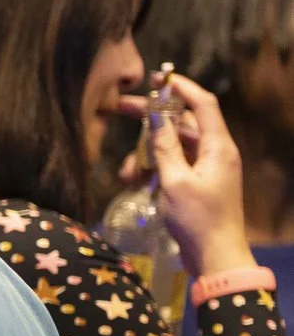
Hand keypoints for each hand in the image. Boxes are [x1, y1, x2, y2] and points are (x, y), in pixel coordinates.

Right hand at [125, 73, 254, 277]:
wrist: (215, 257)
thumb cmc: (198, 220)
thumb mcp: (175, 182)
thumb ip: (164, 147)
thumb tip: (157, 117)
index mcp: (218, 147)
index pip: (203, 103)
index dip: (180, 87)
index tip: (156, 77)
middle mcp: (214, 152)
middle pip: (181, 122)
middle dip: (151, 118)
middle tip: (117, 108)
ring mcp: (205, 168)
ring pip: (171, 146)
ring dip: (146, 153)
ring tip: (127, 174)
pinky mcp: (196, 183)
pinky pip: (171, 165)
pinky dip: (152, 169)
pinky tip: (135, 184)